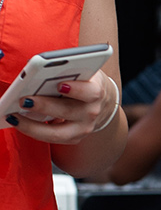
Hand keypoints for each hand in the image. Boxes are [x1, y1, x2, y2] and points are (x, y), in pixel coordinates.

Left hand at [4, 70, 118, 144]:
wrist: (96, 101)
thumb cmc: (82, 82)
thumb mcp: (79, 71)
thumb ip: (65, 71)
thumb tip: (37, 72)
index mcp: (96, 91)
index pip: (90, 92)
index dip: (76, 90)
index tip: (60, 85)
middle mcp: (91, 112)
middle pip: (68, 111)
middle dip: (45, 106)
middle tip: (25, 100)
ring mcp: (83, 128)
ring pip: (58, 133)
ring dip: (33, 125)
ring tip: (15, 117)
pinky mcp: (73, 138)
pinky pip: (51, 138)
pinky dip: (33, 131)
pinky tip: (19, 123)